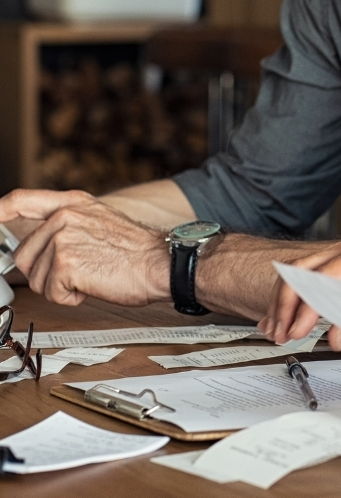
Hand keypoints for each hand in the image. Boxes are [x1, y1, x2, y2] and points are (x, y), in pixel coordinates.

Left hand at [2, 188, 169, 306]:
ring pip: (35, 278)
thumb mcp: (100, 222)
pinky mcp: (65, 263)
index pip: (21, 200)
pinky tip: (92, 285)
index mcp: (73, 204)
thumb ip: (67, 225)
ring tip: (90, 275)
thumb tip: (37, 245)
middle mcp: (65, 216)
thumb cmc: (137, 251)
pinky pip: (50, 293)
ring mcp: (63, 238)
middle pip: (23, 254)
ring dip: (59, 286)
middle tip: (75, 272)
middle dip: (43, 273)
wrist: (162, 263)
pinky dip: (70, 297)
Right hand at [259, 236, 340, 349]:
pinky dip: (297, 298)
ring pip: (303, 273)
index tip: (296, 332)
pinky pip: (313, 279)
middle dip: (286, 303)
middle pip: (303, 270)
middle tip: (280, 332)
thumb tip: (333, 337)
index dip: (305, 308)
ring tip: (276, 329)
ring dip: (286, 301)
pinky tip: (284, 317)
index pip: (322, 279)